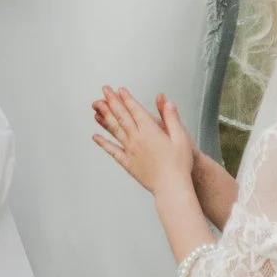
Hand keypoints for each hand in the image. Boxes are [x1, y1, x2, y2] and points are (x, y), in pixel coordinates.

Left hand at [91, 84, 197, 203]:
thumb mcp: (181, 137)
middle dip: (112, 102)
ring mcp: (130, 151)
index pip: (135, 110)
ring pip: (115, 130)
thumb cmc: (179, 164)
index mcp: (150, 131)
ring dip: (105, 117)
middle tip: (104, 90)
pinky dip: (103, 143)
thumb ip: (171, 118)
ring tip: (96, 107)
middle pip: (122, 116)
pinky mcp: (128, 163)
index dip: (127, 98)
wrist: (171, 187)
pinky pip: (112, 150)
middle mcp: (137, 139)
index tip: (119, 90)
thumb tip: (166, 102)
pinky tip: (96, 137)